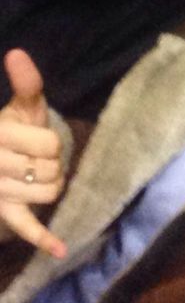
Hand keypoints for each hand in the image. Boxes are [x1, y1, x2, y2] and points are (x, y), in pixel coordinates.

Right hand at [0, 49, 65, 257]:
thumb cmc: (15, 128)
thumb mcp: (22, 105)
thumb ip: (25, 82)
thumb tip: (17, 53)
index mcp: (0, 134)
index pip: (50, 144)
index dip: (53, 142)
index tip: (40, 140)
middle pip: (52, 169)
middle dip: (53, 163)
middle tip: (36, 157)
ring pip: (49, 193)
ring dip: (51, 185)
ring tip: (37, 175)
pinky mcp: (4, 212)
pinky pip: (24, 228)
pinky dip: (44, 240)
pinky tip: (61, 250)